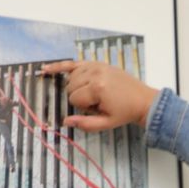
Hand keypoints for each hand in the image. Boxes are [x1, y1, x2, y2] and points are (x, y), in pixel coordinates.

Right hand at [40, 59, 158, 131]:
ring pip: (71, 78)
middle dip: (79, 97)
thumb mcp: (106, 123)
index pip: (74, 99)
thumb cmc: (124, 113)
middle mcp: (95, 74)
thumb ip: (85, 124)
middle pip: (71, 88)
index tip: (97, 108)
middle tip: (97, 102)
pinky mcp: (97, 63)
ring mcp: (95, 66)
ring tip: (92, 93)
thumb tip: (65, 122)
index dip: (83, 108)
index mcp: (97, 88)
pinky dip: (59, 66)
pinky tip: (45, 69)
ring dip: (77, 87)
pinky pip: (73, 63)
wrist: (142, 100)